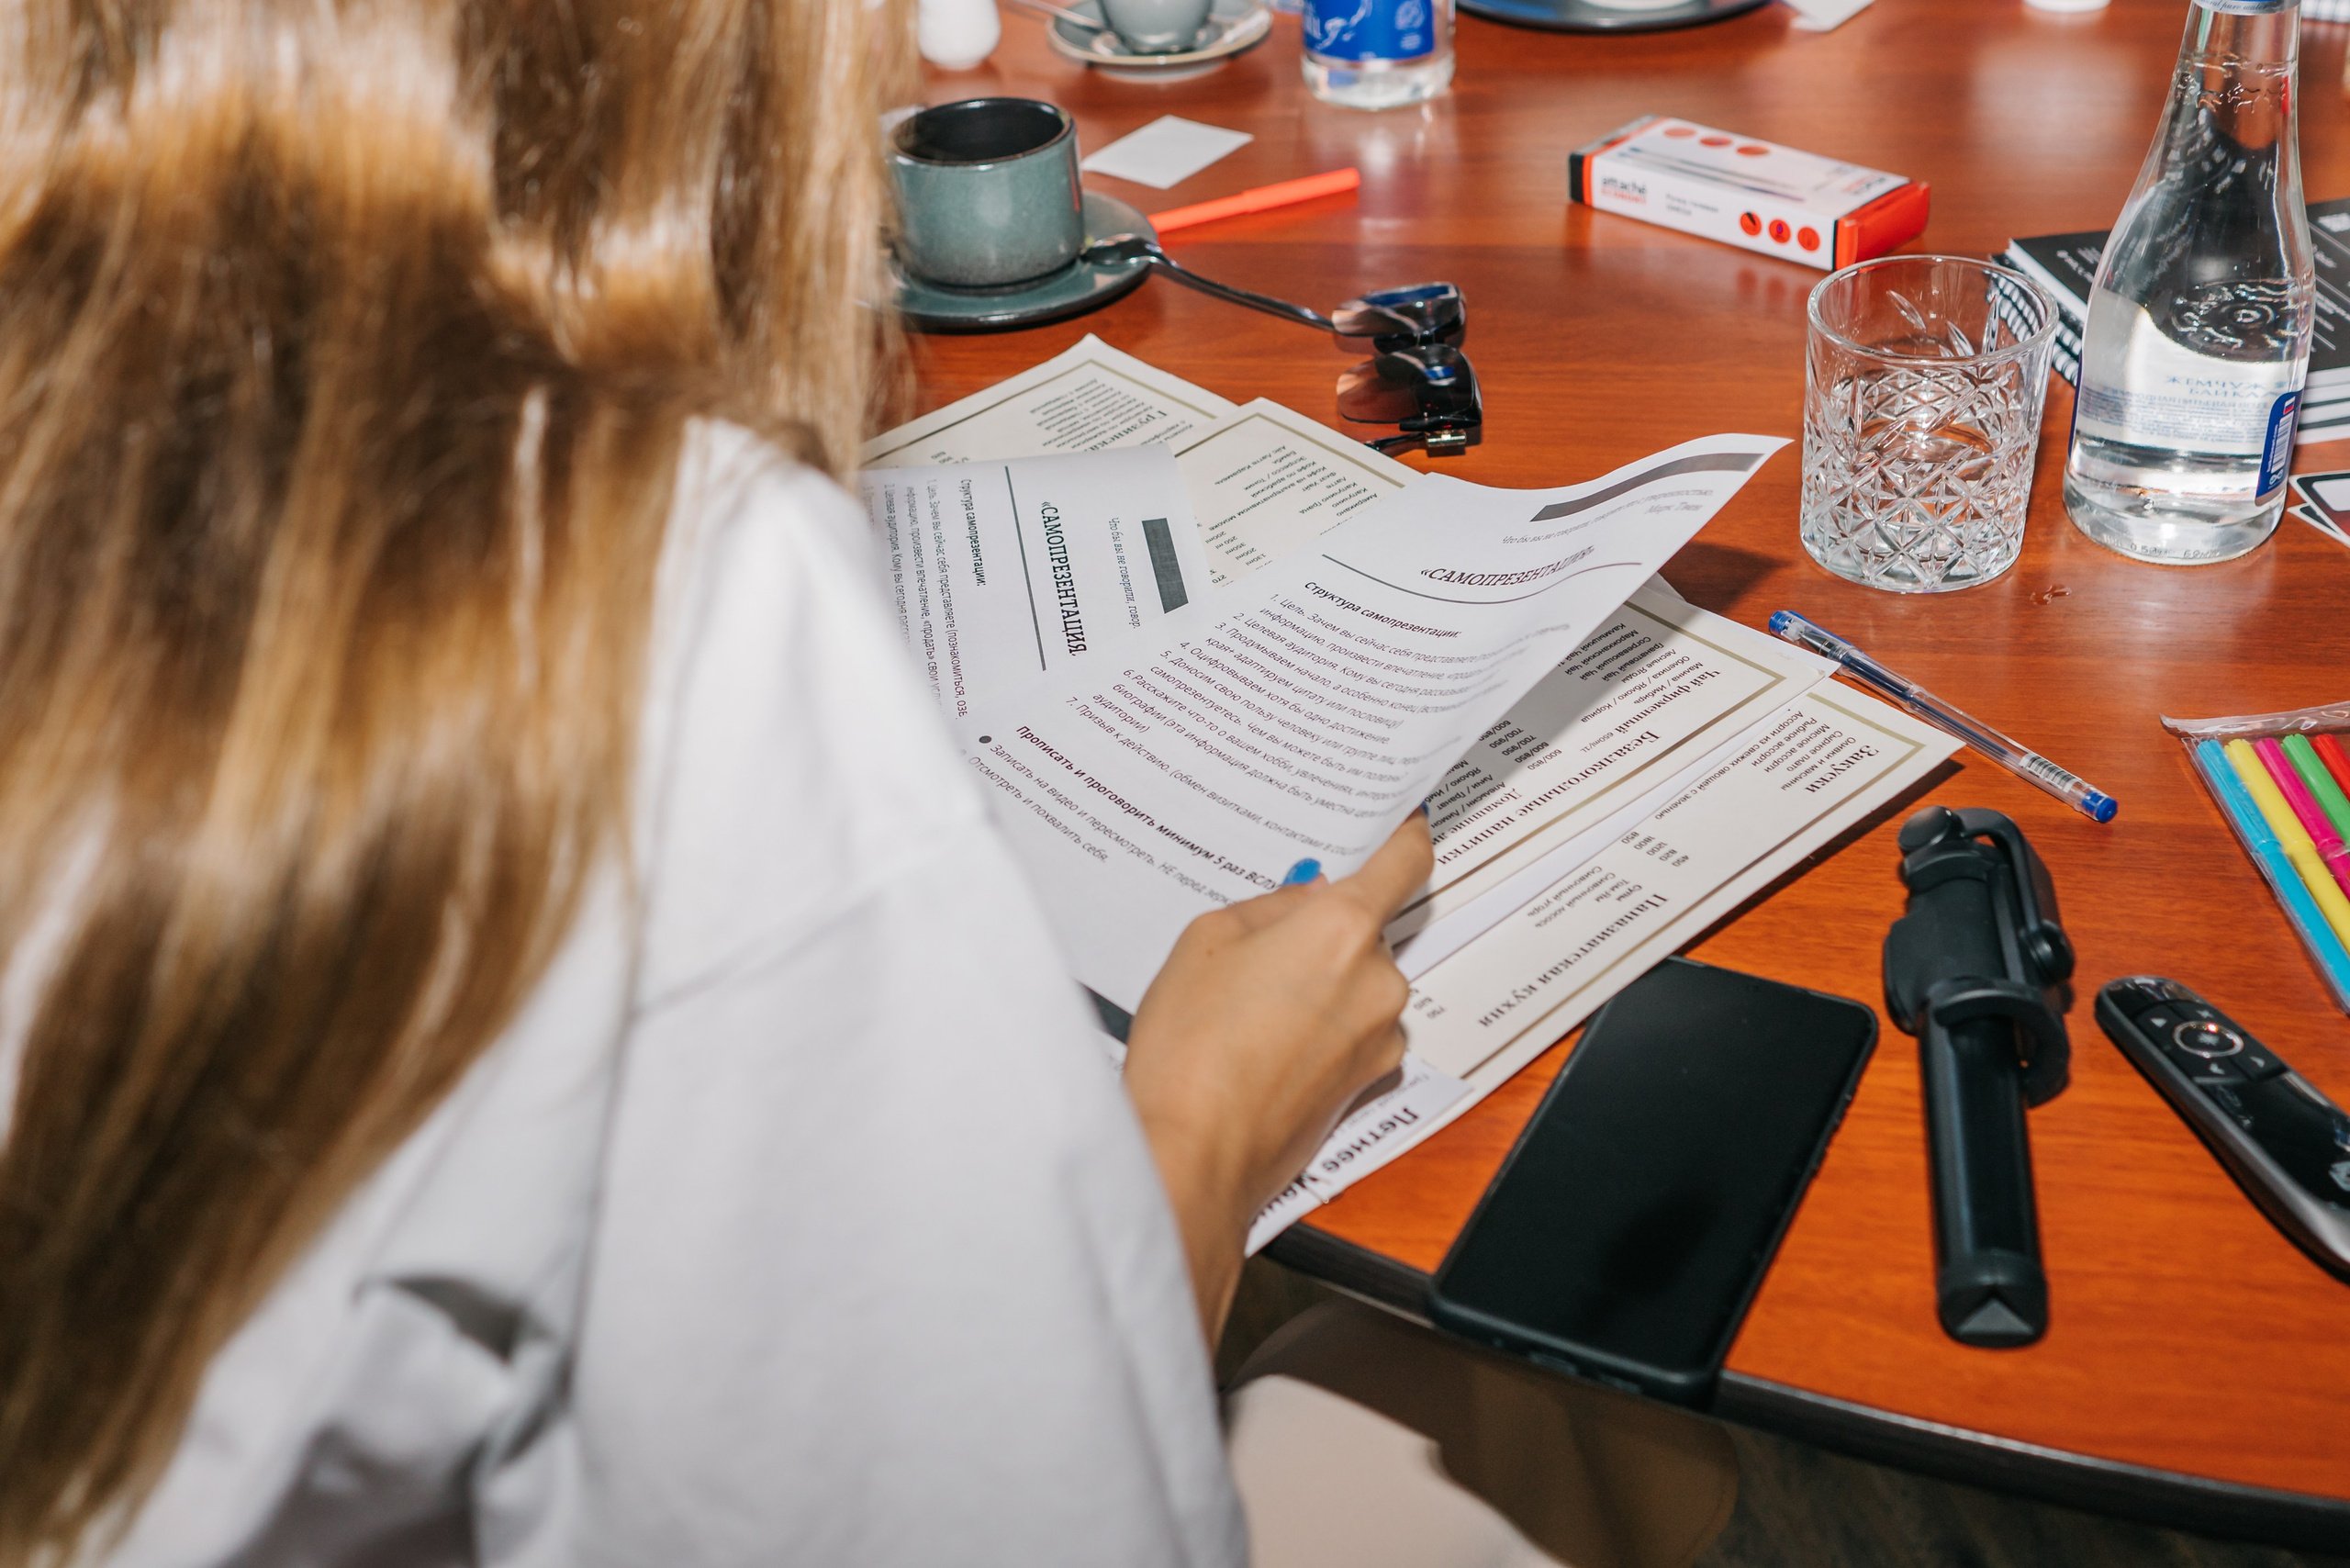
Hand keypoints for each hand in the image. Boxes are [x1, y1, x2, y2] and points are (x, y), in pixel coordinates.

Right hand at [1123, 813, 1433, 1344]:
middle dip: (1324, 930)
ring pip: (1360, 983)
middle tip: (1262, 944)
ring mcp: (1381, 1035)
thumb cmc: (1191, 1049)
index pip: (1406, 860)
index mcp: (1342, 927)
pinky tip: (1264, 1045)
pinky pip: (1356, 1031)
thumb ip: (1269, 907)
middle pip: (1369, 929)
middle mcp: (1379, 979)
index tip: (1401, 822)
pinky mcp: (1371, 1081)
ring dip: (1321, 984)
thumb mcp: (1206, 939)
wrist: (1196, 1154)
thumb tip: (1305, 899)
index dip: (1406, 834)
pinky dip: (1323, 1030)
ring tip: (1249, 1008)